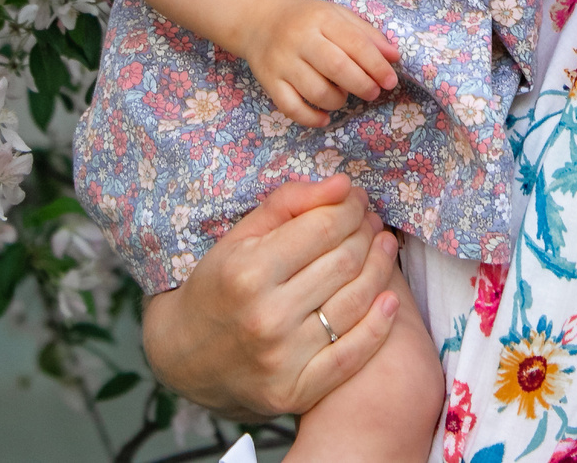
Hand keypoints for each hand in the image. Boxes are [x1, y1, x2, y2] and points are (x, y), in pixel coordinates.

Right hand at [140, 174, 402, 418]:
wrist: (186, 355)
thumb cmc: (219, 285)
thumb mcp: (240, 236)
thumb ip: (289, 204)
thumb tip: (342, 185)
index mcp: (248, 272)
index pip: (323, 228)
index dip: (350, 207)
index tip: (356, 198)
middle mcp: (266, 317)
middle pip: (344, 263)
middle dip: (366, 234)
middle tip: (371, 222)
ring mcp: (283, 359)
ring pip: (354, 303)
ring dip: (380, 269)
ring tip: (384, 247)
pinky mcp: (295, 391)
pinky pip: (353, 355)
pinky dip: (379, 325)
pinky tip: (390, 299)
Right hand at [238, 0, 401, 127]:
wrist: (257, 18)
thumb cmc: (305, 18)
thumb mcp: (336, 15)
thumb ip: (366, 34)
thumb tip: (394, 57)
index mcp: (321, 18)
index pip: (355, 44)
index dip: (376, 65)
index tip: (390, 81)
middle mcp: (299, 39)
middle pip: (337, 68)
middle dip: (362, 85)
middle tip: (373, 92)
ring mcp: (281, 61)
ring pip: (316, 92)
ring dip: (338, 101)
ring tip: (343, 96)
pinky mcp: (268, 81)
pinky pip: (291, 108)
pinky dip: (311, 118)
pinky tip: (324, 117)